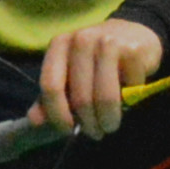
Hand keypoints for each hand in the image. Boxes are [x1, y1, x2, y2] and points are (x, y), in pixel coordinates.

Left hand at [29, 20, 161, 140]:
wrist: (134, 35)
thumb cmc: (96, 61)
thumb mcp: (69, 76)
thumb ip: (49, 98)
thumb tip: (34, 121)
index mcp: (59, 44)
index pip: (51, 85)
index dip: (58, 114)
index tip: (69, 131)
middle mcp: (82, 38)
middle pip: (80, 97)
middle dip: (89, 124)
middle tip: (96, 133)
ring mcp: (109, 41)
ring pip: (105, 97)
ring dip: (108, 119)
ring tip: (109, 125)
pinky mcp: (133, 48)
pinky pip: (129, 89)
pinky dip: (131, 99)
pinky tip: (129, 95)